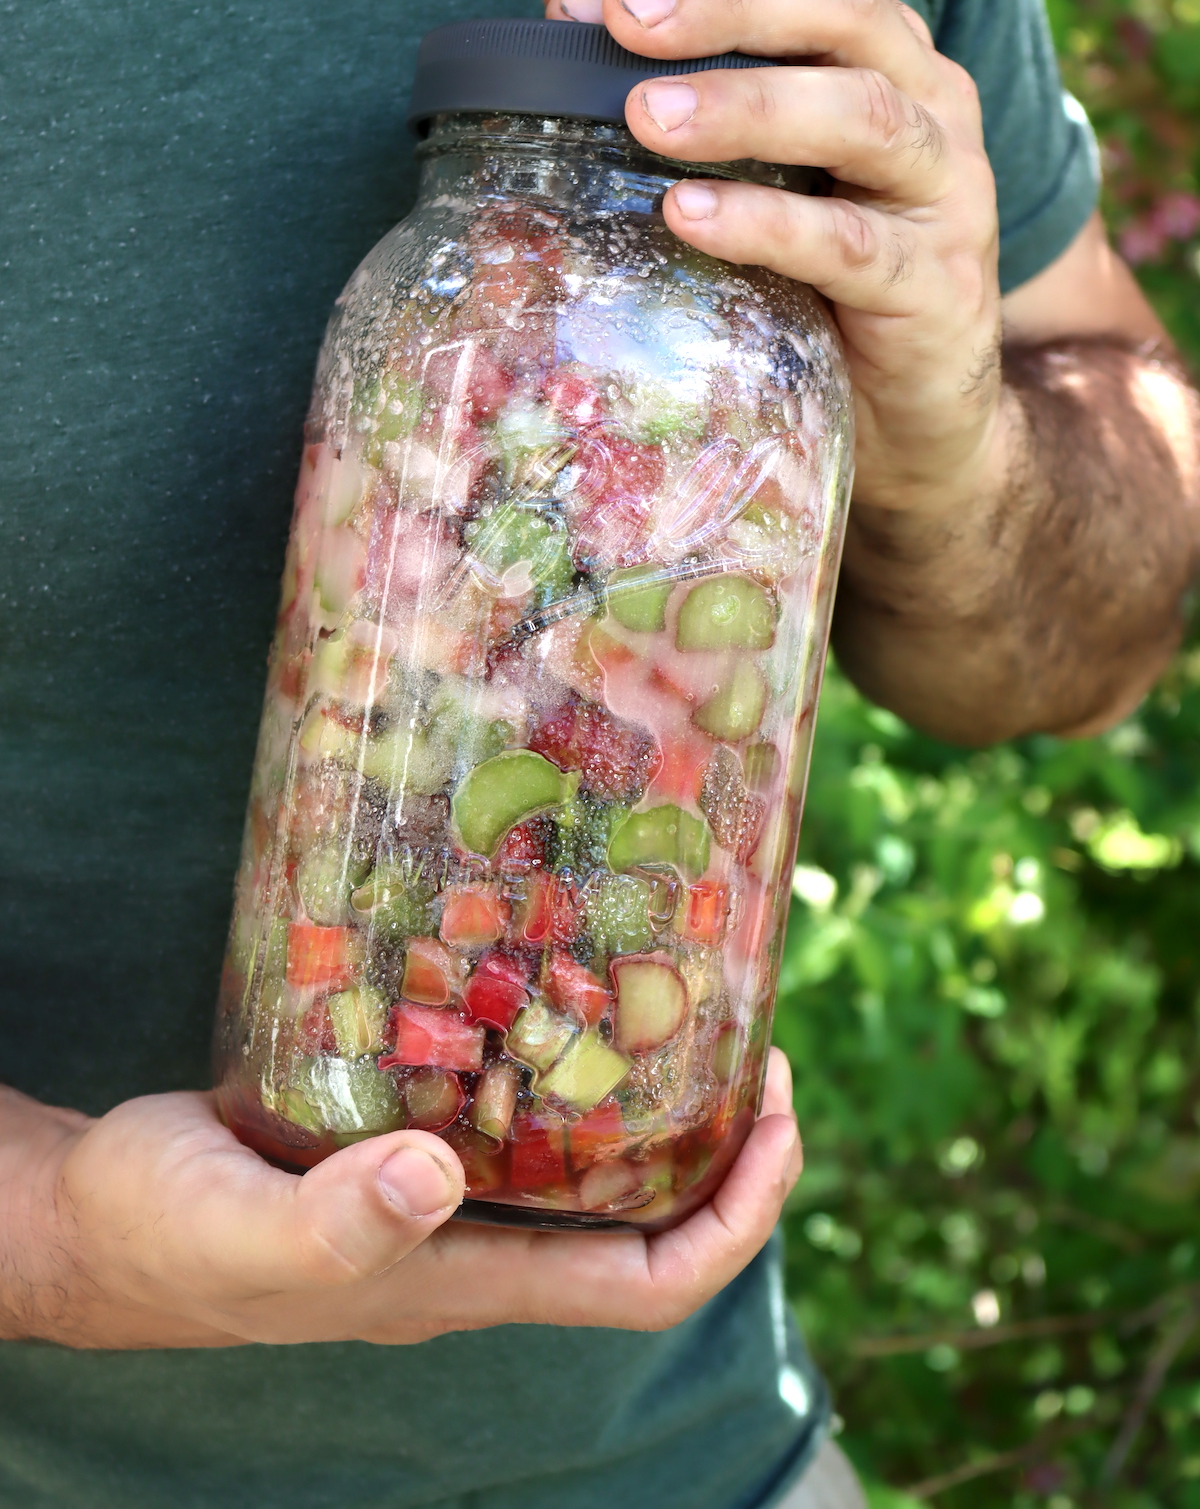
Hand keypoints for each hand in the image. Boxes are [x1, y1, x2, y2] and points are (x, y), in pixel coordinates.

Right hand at [0, 1050, 800, 1348]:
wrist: (93, 1218)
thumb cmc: (163, 1236)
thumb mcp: (241, 1229)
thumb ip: (335, 1222)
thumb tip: (440, 1175)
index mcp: (466, 1281)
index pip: (651, 1284)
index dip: (740, 1218)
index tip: (779, 1116)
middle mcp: (476, 1244)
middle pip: (645, 1221)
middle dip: (723, 1144)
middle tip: (751, 1033)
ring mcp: (443, 1196)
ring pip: (584, 1162)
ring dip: (649, 1096)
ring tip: (678, 995)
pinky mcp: (402, 1141)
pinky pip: (512, 1109)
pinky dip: (558, 1058)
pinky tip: (550, 981)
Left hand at [539, 0, 1003, 520]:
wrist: (918, 421)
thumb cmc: (825, 282)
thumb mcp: (758, 169)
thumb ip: (677, 65)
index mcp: (893, 67)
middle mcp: (934, 115)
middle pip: (848, 26)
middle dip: (734, 13)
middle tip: (625, 25)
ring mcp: (949, 201)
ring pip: (865, 121)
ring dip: (751, 110)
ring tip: (648, 118)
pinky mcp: (939, 291)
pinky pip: (853, 246)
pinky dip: (771, 225)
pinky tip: (692, 218)